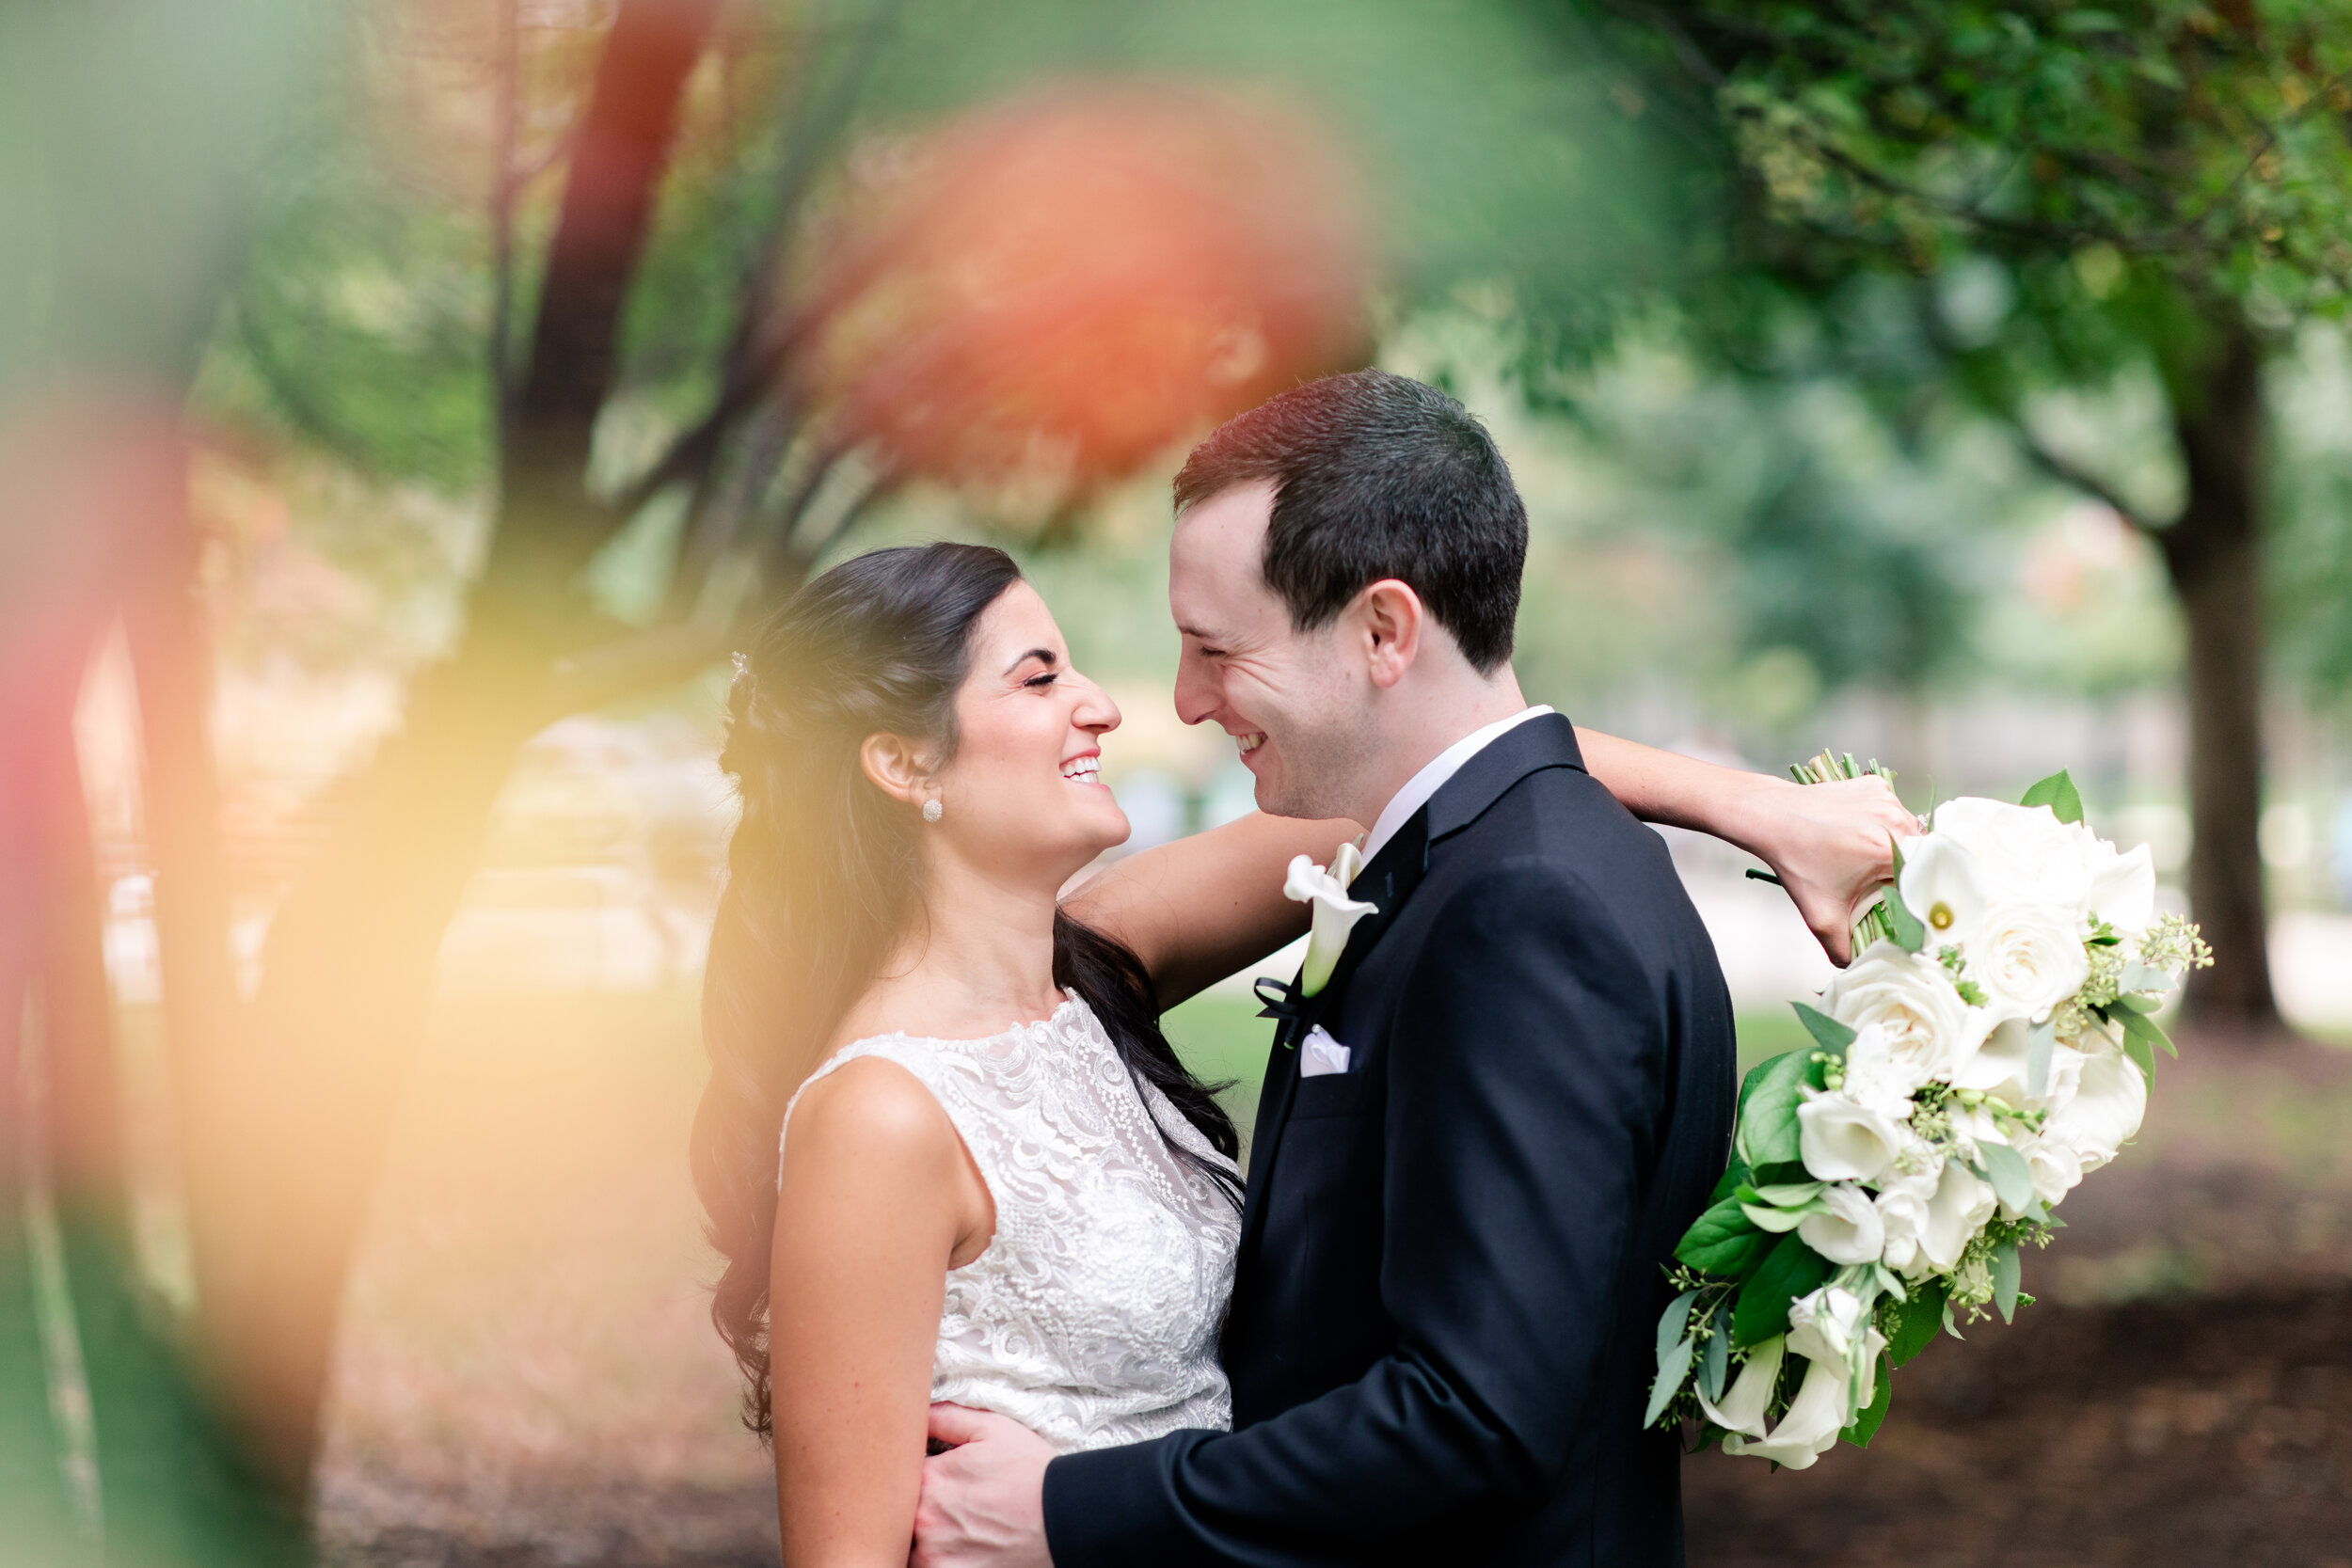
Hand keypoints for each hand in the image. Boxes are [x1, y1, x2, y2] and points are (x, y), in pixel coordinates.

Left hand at [912, 1404, 1054, 1567]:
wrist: (1065, 1518)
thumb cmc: (1031, 1472)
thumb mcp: (993, 1429)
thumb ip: (947, 1418)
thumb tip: (917, 1412)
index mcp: (929, 1477)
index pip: (895, 1473)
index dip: (907, 1473)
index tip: (928, 1477)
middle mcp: (923, 1517)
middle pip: (897, 1512)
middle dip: (911, 1505)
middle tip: (945, 1504)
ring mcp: (934, 1552)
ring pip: (908, 1543)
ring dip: (920, 1535)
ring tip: (955, 1526)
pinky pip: (923, 1567)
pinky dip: (935, 1557)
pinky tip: (960, 1546)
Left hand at [1740, 774, 1920, 965]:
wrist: (1771, 816)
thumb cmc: (1796, 863)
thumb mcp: (1820, 915)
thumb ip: (1842, 948)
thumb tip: (1856, 966)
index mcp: (1889, 849)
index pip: (1927, 877)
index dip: (1923, 893)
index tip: (1912, 903)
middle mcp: (1895, 819)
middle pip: (1921, 853)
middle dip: (1910, 872)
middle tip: (1890, 885)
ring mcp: (1887, 798)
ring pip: (1909, 830)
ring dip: (1898, 846)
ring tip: (1871, 860)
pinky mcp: (1877, 785)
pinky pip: (1894, 810)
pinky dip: (1885, 824)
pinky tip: (1861, 834)